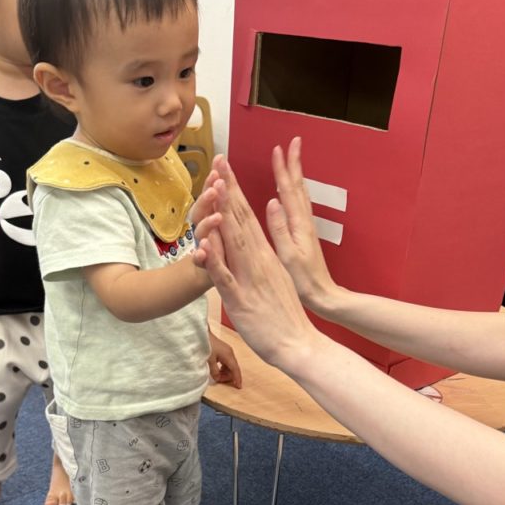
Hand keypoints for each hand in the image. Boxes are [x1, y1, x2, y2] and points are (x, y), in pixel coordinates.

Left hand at [194, 158, 317, 371]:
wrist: (300, 343)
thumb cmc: (285, 315)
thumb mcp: (275, 279)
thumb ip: (264, 258)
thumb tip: (258, 240)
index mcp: (265, 255)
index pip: (247, 215)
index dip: (234, 190)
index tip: (225, 166)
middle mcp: (258, 261)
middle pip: (240, 219)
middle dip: (228, 189)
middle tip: (218, 160)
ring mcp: (250, 279)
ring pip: (233, 241)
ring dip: (222, 214)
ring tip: (212, 187)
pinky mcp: (241, 300)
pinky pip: (224, 278)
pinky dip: (215, 261)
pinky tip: (204, 244)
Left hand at [207, 329, 241, 387]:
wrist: (202, 334)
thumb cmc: (206, 346)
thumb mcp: (209, 360)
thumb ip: (214, 371)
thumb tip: (218, 378)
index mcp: (228, 356)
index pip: (235, 370)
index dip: (237, 379)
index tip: (239, 387)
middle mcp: (230, 353)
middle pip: (233, 368)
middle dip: (229, 376)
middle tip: (220, 380)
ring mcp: (227, 351)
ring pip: (230, 365)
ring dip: (226, 372)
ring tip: (217, 375)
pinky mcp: (223, 350)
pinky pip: (226, 362)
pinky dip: (223, 367)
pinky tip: (217, 369)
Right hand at [267, 137, 335, 312]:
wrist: (324, 296)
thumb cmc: (303, 280)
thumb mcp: (288, 255)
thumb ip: (279, 228)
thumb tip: (273, 201)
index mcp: (298, 224)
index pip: (289, 189)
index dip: (283, 168)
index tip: (279, 148)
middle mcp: (304, 221)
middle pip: (297, 186)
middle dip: (292, 164)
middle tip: (291, 143)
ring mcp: (306, 228)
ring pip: (300, 194)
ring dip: (294, 175)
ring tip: (291, 161)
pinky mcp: (305, 235)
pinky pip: (299, 206)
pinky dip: (294, 193)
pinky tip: (290, 194)